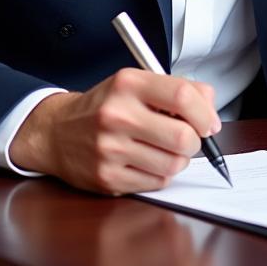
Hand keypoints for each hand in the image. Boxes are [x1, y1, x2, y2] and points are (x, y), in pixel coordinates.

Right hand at [9, 69, 219, 194]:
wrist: (56, 132)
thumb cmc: (105, 106)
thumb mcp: (136, 83)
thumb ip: (177, 88)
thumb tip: (210, 108)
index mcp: (128, 84)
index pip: (182, 96)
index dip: (205, 113)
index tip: (210, 123)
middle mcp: (117, 115)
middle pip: (183, 136)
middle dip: (195, 141)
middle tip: (190, 138)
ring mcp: (110, 150)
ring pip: (173, 164)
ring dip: (179, 159)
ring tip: (166, 149)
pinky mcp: (107, 178)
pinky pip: (156, 182)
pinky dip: (161, 174)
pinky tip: (148, 161)